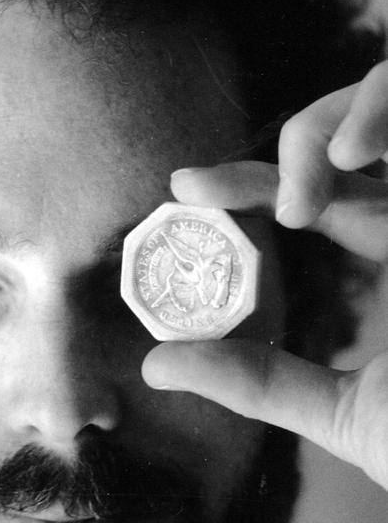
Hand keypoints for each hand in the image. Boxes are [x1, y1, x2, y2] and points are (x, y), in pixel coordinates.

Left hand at [142, 62, 387, 489]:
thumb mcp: (351, 415)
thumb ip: (261, 384)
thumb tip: (156, 367)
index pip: (318, 198)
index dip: (252, 184)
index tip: (182, 186)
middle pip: (353, 138)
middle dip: (293, 142)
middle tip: (211, 184)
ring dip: (337, 119)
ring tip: (312, 178)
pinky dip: (383, 106)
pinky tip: (353, 154)